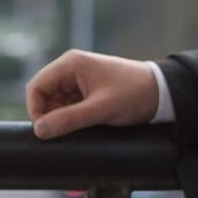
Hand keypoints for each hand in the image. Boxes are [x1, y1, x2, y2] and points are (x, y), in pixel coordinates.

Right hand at [25, 49, 159, 139]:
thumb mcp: (101, 109)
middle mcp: (71, 68)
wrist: (162, 92)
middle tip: (62, 134)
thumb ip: (69, 119)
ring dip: (60, 118)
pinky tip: (81, 127)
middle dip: (48, 116)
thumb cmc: (133, 94)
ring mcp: (79, 80)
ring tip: (77, 131)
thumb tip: (40, 130)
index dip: (35, 109)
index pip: (37, 86)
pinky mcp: (87, 91)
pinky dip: (70, 118)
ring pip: (55, 103)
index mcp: (71, 64)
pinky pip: (68, 106)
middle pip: (44, 95)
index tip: (45, 131)